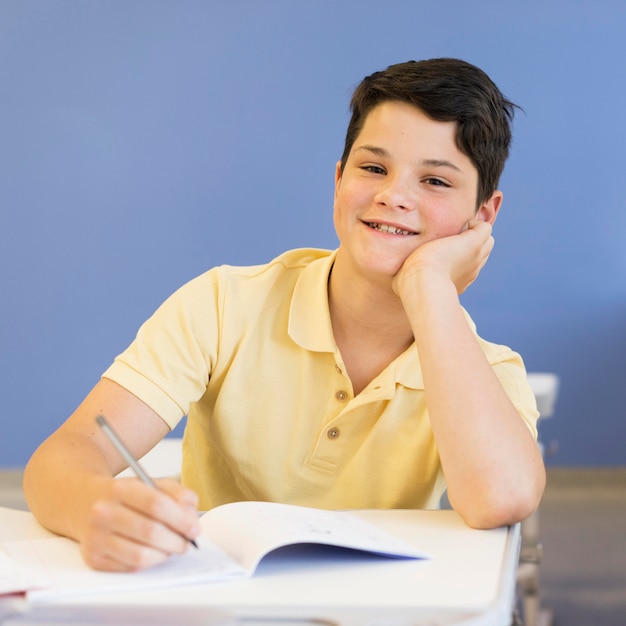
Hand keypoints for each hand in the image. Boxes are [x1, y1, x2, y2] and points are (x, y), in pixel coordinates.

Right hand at [79, 477, 200, 570]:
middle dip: (177, 540)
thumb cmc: (123, 495)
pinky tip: (155, 552)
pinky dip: (150, 562)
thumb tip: (192, 513)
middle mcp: (103, 512)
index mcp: (119, 489)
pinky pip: (130, 567)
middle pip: (150, 532)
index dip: (181, 519)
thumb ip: (177, 492)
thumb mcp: (150, 482)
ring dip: (165, 554)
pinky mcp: (94, 557)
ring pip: (141, 555)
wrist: (82, 502)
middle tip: (187, 541)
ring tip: (172, 547)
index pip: (156, 504)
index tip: (195, 527)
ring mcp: (96, 537)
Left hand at [392, 219, 493, 300]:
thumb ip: (406, 280)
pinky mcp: (473, 242)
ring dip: (474, 232)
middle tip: (451, 236)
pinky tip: (459, 223)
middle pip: (481, 252)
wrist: (422, 283)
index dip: (458, 256)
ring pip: (486, 241)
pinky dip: (474, 222)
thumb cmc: (411, 288)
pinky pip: (484, 228)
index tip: (443, 251)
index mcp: (457, 280)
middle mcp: (470, 270)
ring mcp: (475, 256)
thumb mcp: (407, 284)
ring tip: (456, 228)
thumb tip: (395, 282)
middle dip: (469, 243)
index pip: (466, 265)